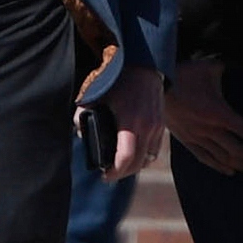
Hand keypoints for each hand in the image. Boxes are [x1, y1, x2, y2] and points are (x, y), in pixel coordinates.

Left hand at [89, 64, 163, 181]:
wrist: (145, 66)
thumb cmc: (119, 80)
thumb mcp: (96, 95)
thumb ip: (83, 114)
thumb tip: (80, 133)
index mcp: (130, 122)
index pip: (125, 159)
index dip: (114, 172)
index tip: (104, 175)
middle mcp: (147, 127)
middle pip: (138, 164)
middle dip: (123, 173)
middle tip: (110, 174)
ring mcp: (157, 127)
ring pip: (148, 158)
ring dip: (135, 165)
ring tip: (121, 165)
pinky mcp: (161, 125)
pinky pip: (154, 149)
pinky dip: (144, 155)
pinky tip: (133, 154)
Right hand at [164, 59, 242, 176]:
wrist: (155, 86)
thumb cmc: (185, 73)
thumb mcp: (211, 68)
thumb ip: (229, 68)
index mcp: (218, 113)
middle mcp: (209, 129)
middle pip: (238, 150)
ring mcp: (197, 137)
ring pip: (223, 158)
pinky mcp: (186, 140)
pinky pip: (205, 158)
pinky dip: (219, 166)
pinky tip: (231, 171)